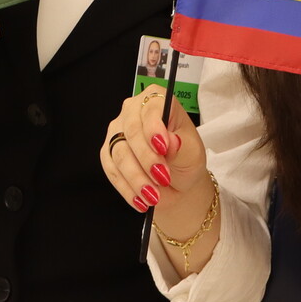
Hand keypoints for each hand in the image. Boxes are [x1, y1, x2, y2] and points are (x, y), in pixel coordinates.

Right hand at [101, 85, 207, 231]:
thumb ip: (181, 146)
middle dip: (147, 158)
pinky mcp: (108, 153)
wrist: (176, 180)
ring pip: (119, 153)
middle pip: (132, 130)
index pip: (151, 107)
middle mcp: (134, 111)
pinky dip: (126, 188)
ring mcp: (118, 131)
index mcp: (158, 101)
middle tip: (162, 178)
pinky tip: (140, 200)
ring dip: (137, 177)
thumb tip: (171, 141)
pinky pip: (111, 170)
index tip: (163, 147)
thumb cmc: (185, 158)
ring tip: (154, 196)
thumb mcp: (192, 152)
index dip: (155, 126)